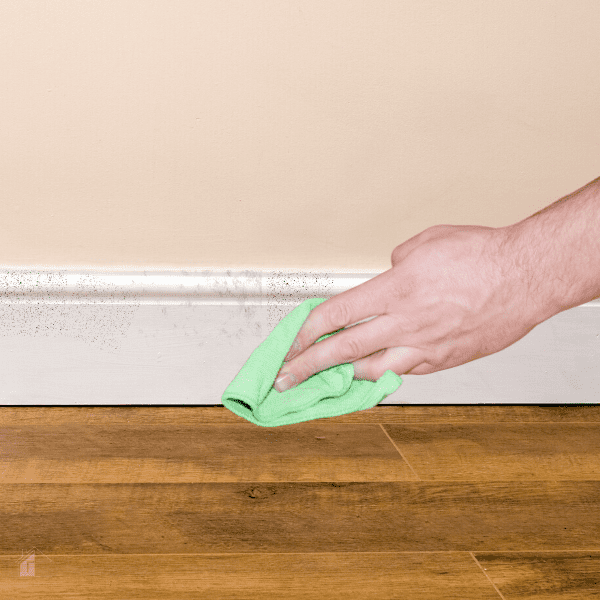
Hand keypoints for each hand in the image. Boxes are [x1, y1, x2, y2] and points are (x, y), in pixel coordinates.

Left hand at [273, 224, 541, 391]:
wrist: (527, 276)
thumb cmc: (481, 256)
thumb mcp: (425, 244)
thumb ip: (395, 263)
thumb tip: (385, 275)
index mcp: (395, 289)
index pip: (336, 316)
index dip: (307, 332)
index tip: (291, 342)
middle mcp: (405, 322)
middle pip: (344, 351)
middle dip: (307, 367)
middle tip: (285, 380)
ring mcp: (425, 346)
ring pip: (371, 370)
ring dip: (341, 378)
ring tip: (321, 383)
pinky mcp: (444, 360)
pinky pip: (405, 370)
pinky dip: (383, 371)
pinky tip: (372, 371)